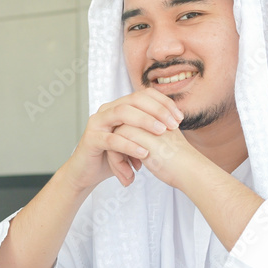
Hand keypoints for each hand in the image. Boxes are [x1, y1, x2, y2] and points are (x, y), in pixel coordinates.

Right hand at [63, 88, 182, 189]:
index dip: (164, 103)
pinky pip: (112, 139)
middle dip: (157, 110)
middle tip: (173, 124)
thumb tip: (174, 123)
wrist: (88, 173)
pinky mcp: (91, 139)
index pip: (144, 95)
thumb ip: (148, 130)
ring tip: (160, 133)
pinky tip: (143, 153)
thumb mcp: (134, 139)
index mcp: (118, 107)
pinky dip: (129, 145)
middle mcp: (107, 110)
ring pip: (122, 113)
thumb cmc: (113, 156)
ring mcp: (97, 123)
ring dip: (144, 121)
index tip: (180, 118)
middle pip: (135, 99)